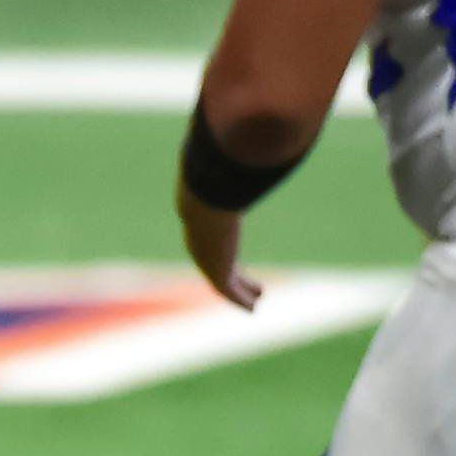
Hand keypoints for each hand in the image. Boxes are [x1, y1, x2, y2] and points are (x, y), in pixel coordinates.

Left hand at [177, 180, 261, 310]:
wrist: (202, 201)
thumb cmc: (212, 185)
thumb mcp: (219, 175)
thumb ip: (226, 167)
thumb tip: (230, 147)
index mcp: (199, 227)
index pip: (211, 242)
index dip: (224, 251)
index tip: (234, 257)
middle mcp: (201, 248)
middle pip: (218, 266)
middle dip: (233, 276)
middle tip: (250, 284)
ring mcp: (208, 263)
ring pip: (226, 282)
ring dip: (242, 291)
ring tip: (257, 299)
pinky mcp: (218, 275)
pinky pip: (231, 293)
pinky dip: (242, 301)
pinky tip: (253, 308)